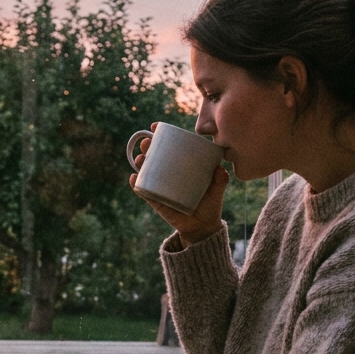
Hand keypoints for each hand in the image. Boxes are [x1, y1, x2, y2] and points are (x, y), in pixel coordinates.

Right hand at [130, 123, 230, 246]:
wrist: (202, 227)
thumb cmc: (210, 204)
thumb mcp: (217, 190)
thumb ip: (220, 180)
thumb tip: (220, 169)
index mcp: (182, 166)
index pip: (170, 147)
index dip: (161, 135)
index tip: (156, 127)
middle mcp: (169, 174)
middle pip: (154, 156)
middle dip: (147, 146)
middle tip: (146, 143)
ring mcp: (161, 186)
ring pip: (146, 171)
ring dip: (139, 163)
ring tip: (140, 159)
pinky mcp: (156, 200)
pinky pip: (143, 191)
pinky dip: (137, 184)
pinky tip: (134, 178)